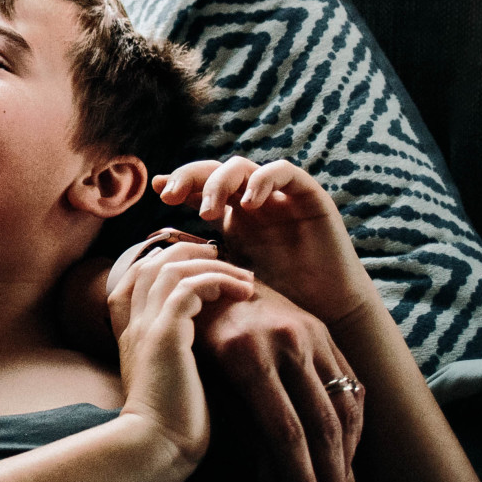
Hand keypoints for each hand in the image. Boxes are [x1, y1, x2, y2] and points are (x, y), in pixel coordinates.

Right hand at [111, 239, 256, 466]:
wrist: (155, 448)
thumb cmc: (173, 426)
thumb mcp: (176, 381)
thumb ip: (186, 355)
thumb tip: (219, 344)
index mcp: (130, 334)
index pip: (137, 279)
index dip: (167, 264)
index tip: (204, 267)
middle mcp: (132, 324)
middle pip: (150, 265)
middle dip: (188, 254)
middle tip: (225, 258)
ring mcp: (145, 326)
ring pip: (171, 269)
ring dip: (211, 266)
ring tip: (243, 276)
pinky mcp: (164, 335)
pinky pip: (188, 288)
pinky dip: (217, 281)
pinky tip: (242, 292)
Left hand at [154, 158, 373, 326]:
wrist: (325, 314)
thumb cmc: (275, 300)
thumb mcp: (226, 276)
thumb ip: (199, 259)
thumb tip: (156, 256)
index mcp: (231, 217)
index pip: (199, 187)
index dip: (178, 183)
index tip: (157, 191)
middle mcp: (253, 202)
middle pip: (215, 170)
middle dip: (189, 177)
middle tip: (170, 196)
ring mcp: (280, 197)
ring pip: (243, 167)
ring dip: (219, 182)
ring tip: (207, 212)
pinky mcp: (310, 197)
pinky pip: (285, 172)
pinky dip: (263, 180)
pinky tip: (248, 203)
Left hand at [194, 281, 363, 481]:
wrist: (208, 281)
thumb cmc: (195, 340)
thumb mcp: (204, 381)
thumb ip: (239, 428)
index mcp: (246, 355)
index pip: (286, 431)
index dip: (300, 478)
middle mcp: (285, 341)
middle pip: (322, 425)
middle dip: (330, 478)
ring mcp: (310, 333)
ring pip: (344, 407)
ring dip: (347, 458)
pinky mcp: (325, 331)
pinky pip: (352, 385)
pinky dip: (353, 425)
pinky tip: (346, 455)